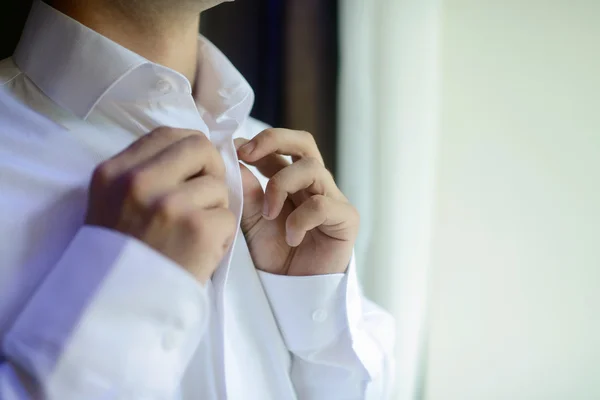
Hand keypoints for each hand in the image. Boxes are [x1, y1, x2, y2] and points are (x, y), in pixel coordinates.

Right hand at [86, 127, 235, 283]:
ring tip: (193, 236)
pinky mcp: (199, 229)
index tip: (194, 167)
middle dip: (211, 169)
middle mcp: (139, 182)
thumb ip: (145, 173)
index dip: (189, 147)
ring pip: (218, 187)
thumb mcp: (112, 204)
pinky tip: (201, 253)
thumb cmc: (120, 258)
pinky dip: (221, 237)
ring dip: (214, 211)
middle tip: (206, 196)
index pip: (166, 133)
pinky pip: (228, 216)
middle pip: (200, 148)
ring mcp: (170, 205)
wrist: (119, 310)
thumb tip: (194, 150)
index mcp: (114, 173)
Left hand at [236, 129, 358, 275]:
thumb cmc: (274, 256)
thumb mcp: (250, 221)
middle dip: (274, 139)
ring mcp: (332, 198)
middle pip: (303, 142)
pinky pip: (323, 204)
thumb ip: (245, 192)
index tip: (232, 151)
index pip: (279, 146)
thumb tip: (233, 160)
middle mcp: (312, 184)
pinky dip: (300, 219)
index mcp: (289, 180)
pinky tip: (292, 238)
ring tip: (268, 215)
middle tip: (247, 154)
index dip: (256, 143)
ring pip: (311, 169)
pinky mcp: (346, 219)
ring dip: (281, 187)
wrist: (292, 291)